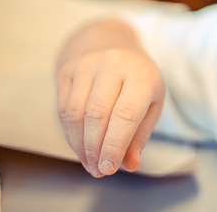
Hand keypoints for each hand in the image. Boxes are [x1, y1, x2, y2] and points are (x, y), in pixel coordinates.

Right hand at [56, 20, 163, 177]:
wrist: (113, 45)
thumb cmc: (138, 80)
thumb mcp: (152, 102)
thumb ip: (141, 134)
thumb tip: (130, 164)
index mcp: (141, 73)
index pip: (125, 114)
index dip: (115, 145)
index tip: (109, 169)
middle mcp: (113, 64)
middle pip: (97, 116)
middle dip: (96, 150)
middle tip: (99, 171)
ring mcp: (87, 64)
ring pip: (76, 115)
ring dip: (80, 146)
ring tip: (90, 164)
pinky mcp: (68, 70)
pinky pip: (63, 110)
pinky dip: (70, 135)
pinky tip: (80, 148)